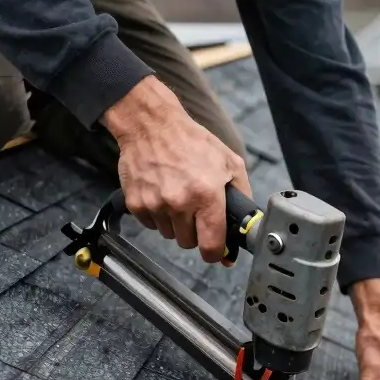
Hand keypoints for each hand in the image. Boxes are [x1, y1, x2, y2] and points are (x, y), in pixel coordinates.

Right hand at [101, 76, 250, 262]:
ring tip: (177, 197)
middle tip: (195, 210)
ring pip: (169, 234)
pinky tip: (161, 194)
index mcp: (207, 195)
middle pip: (188, 243)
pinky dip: (157, 215)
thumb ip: (242, 196)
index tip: (216, 252)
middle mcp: (180, 203)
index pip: (211, 245)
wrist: (152, 125)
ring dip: (175, 223)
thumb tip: (243, 226)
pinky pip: (150, 224)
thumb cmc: (192, 142)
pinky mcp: (136, 204)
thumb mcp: (230, 163)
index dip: (215, 253)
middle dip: (194, 232)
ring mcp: (156, 205)